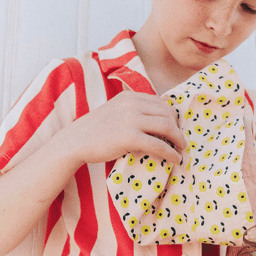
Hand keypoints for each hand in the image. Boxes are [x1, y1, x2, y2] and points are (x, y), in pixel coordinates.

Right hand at [71, 91, 186, 166]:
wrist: (75, 142)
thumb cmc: (94, 131)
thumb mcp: (114, 111)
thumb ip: (131, 111)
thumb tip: (152, 119)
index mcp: (129, 97)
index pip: (160, 102)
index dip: (172, 116)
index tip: (175, 128)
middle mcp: (132, 104)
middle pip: (167, 113)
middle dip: (177, 128)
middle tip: (180, 141)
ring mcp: (131, 120)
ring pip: (166, 127)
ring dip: (178, 139)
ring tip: (181, 149)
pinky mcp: (130, 137)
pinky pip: (158, 145)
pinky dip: (170, 153)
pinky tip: (175, 159)